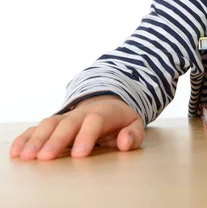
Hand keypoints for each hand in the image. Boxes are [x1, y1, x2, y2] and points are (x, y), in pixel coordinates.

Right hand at [9, 95, 143, 159]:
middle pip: (67, 124)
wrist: (107, 104)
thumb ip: (133, 135)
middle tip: (45, 158)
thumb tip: (124, 142)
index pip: (94, 122)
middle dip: (56, 140)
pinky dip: (25, 138)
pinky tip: (17, 152)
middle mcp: (80, 114)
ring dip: (37, 140)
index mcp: (103, 114)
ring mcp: (65, 117)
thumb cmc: (121, 120)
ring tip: (27, 157)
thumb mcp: (134, 125)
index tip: (79, 155)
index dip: (86, 137)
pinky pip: (36, 128)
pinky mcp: (53, 124)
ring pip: (49, 124)